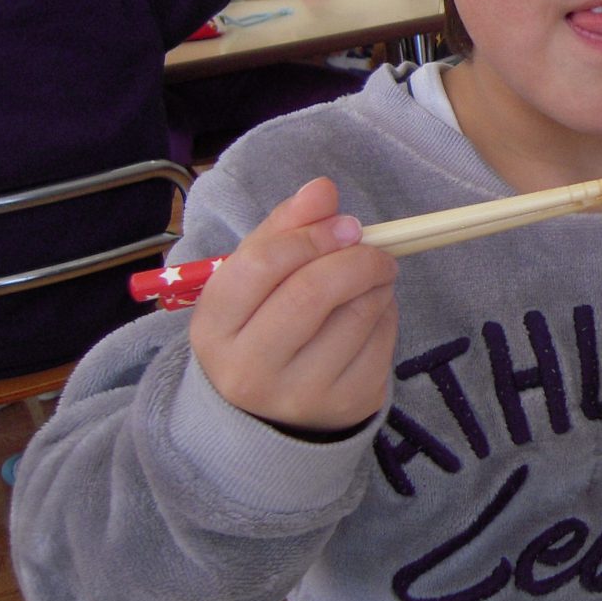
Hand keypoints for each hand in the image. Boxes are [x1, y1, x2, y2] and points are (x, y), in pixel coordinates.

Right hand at [189, 177, 400, 431]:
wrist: (270, 412)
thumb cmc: (260, 326)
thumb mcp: (254, 278)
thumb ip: (285, 228)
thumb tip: (322, 188)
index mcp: (214, 328)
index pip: (263, 265)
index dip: (312, 235)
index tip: (346, 224)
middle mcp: (248, 370)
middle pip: (313, 292)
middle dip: (356, 258)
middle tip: (376, 249)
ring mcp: (299, 395)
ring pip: (358, 315)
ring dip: (378, 284)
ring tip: (372, 278)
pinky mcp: (347, 405)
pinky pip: (383, 341)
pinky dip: (388, 314)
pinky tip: (371, 314)